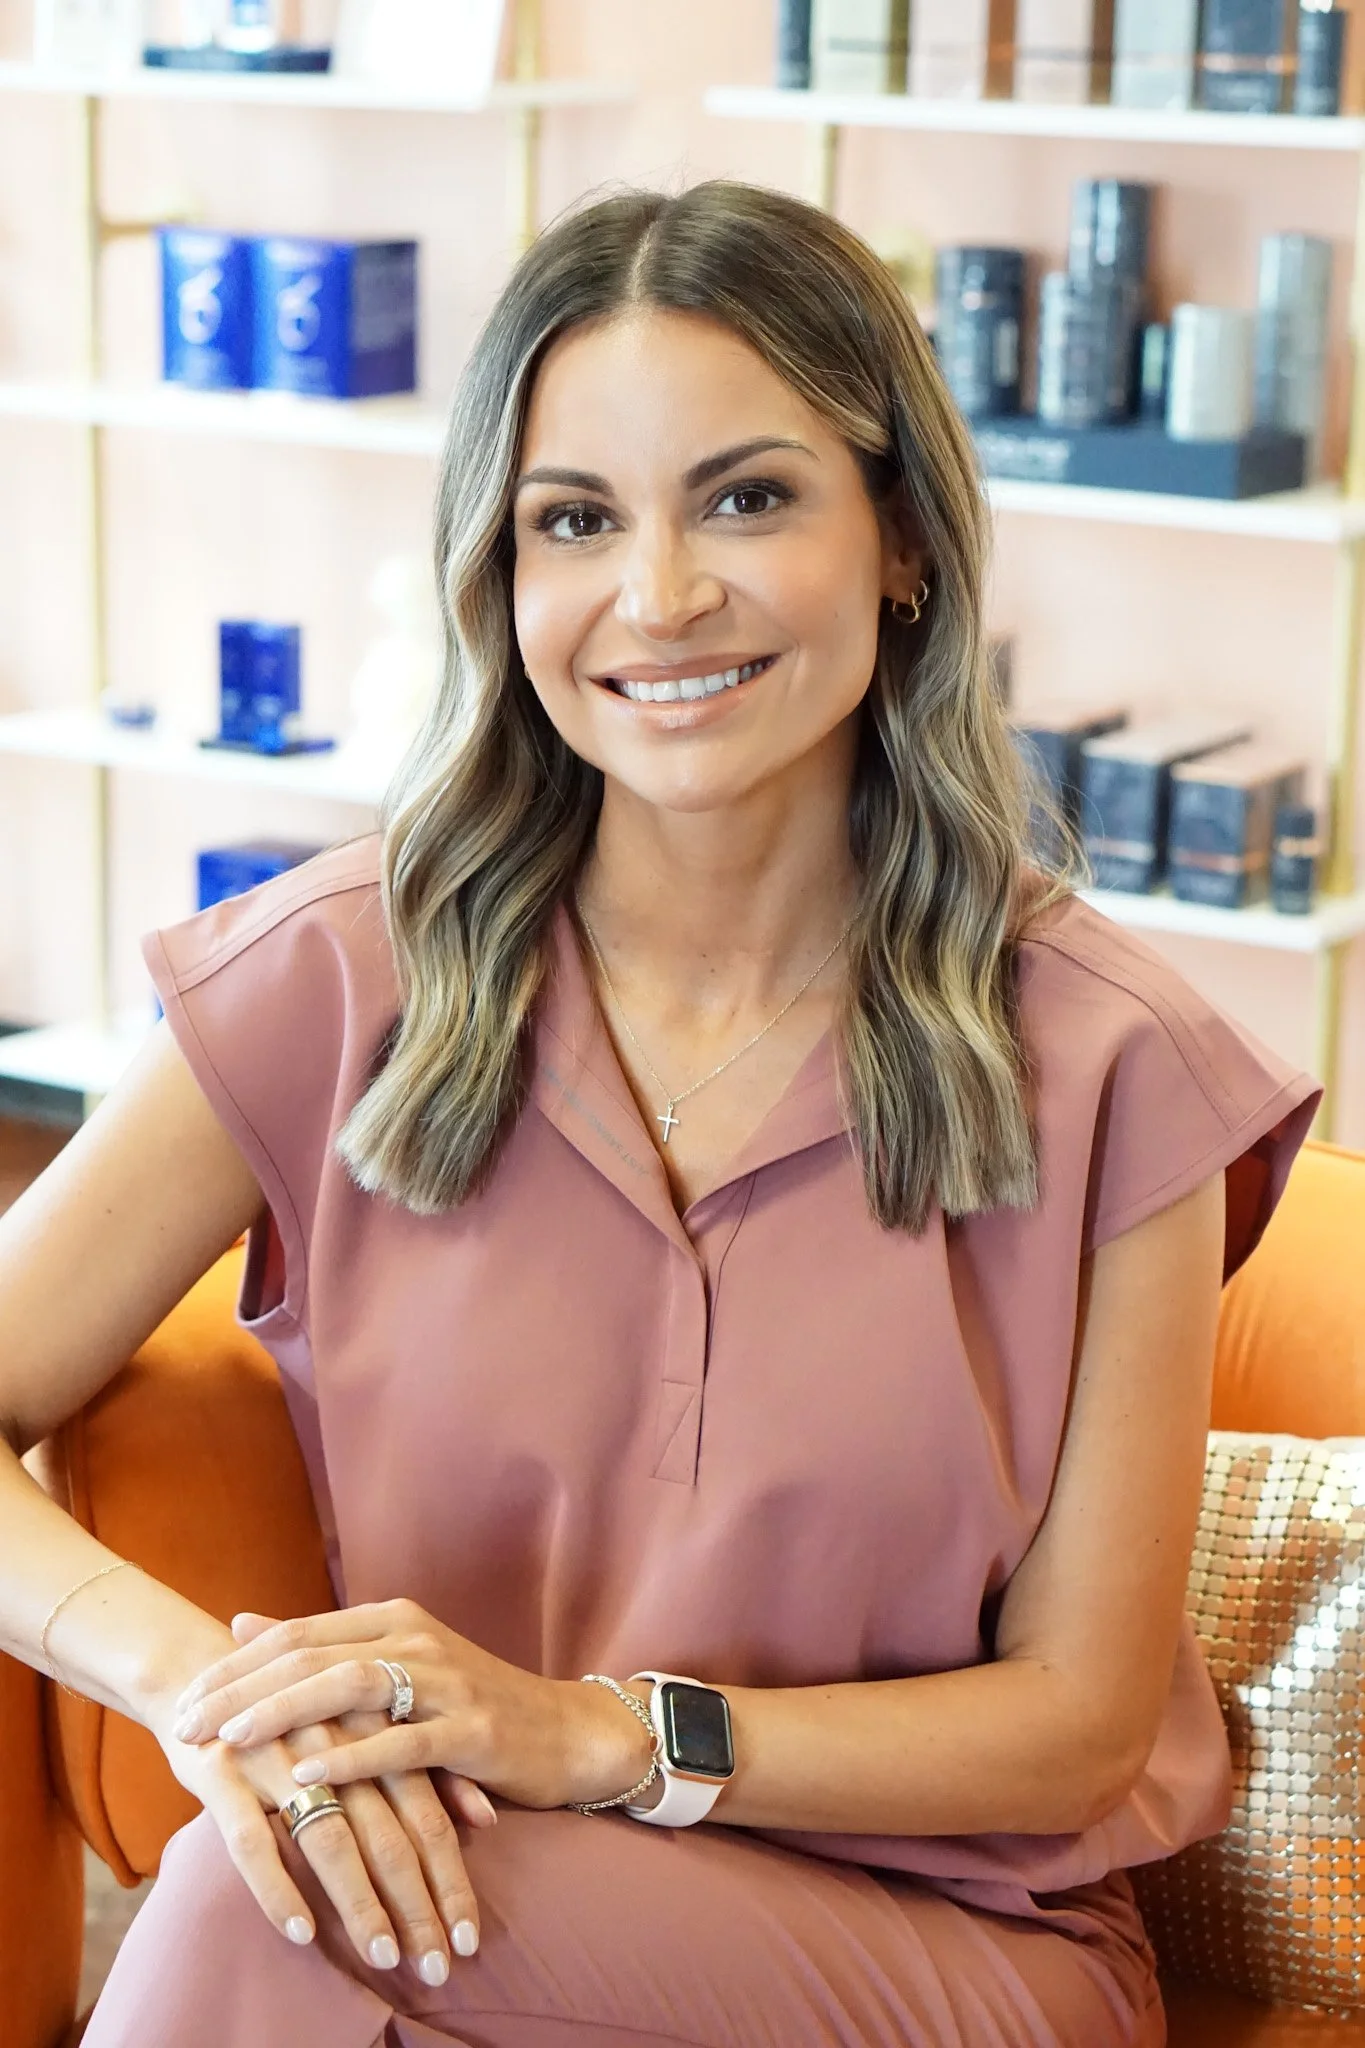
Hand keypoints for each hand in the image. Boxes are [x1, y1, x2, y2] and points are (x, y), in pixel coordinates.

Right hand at [150, 1690, 487, 1983]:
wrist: (200, 1664)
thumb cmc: (300, 1711)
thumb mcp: (365, 1733)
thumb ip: (426, 1773)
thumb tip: (488, 1820)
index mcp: (375, 1730)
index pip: (428, 1812)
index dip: (450, 1877)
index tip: (469, 1939)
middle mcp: (337, 1742)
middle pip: (390, 1832)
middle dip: (418, 1905)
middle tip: (438, 1967)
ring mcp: (281, 1756)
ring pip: (331, 1840)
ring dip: (362, 1905)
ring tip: (386, 1957)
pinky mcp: (225, 1772)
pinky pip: (254, 1839)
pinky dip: (279, 1888)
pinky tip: (302, 1932)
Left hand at [175, 1610, 500, 1834]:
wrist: (566, 1732)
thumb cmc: (471, 1705)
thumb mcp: (396, 1666)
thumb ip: (322, 1647)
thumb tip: (240, 1622)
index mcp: (392, 1619)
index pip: (296, 1632)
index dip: (236, 1665)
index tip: (183, 1698)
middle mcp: (414, 1638)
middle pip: (311, 1654)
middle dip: (241, 1689)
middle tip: (184, 1723)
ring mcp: (446, 1681)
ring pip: (350, 1685)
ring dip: (284, 1712)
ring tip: (233, 1739)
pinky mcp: (472, 1730)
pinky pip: (402, 1742)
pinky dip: (352, 1758)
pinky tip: (310, 1777)